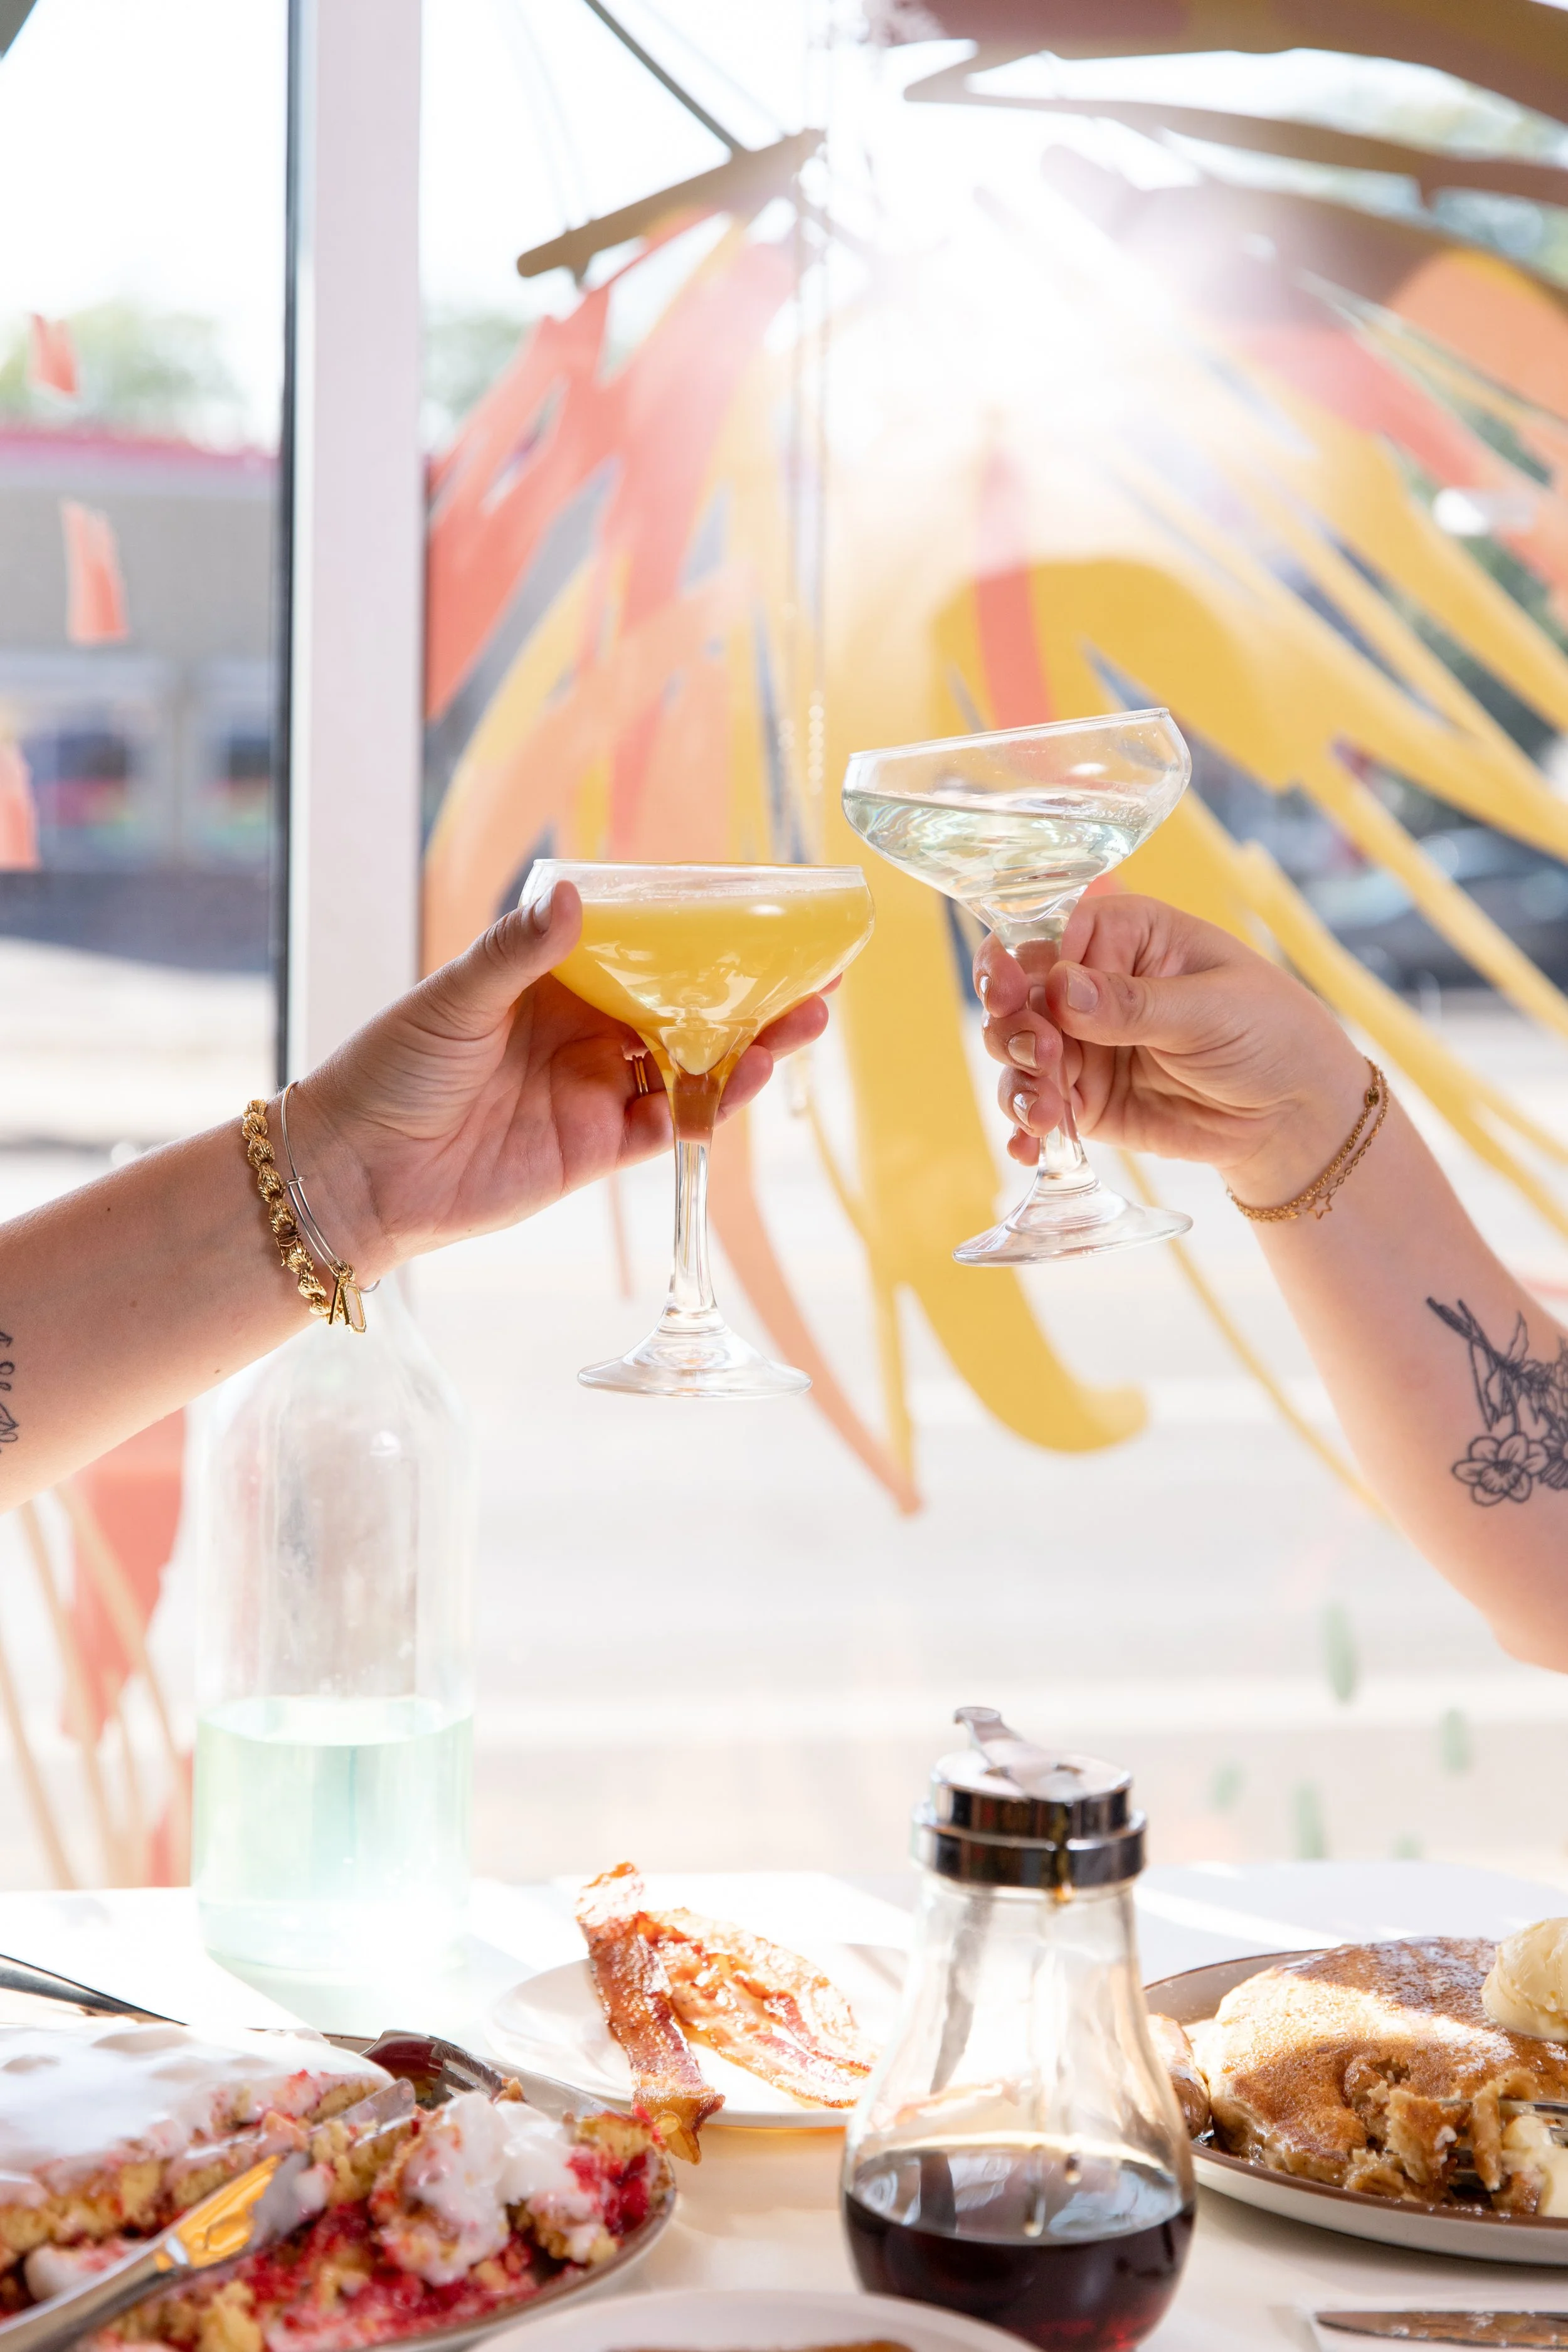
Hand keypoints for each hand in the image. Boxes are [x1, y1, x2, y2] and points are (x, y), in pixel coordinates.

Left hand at [282, 882, 828, 1275]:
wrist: (358, 1172)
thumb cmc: (392, 1067)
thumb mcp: (455, 997)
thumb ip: (518, 951)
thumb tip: (572, 895)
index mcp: (555, 981)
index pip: (646, 950)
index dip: (704, 938)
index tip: (762, 918)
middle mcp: (586, 1032)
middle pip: (686, 1008)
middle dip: (750, 994)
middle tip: (818, 977)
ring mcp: (596, 1090)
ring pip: (691, 1065)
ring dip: (748, 1048)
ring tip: (804, 1024)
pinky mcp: (597, 1148)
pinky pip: (669, 1124)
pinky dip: (711, 1106)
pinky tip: (748, 1081)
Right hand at [975, 894, 1369, 1207]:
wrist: (1295, 1115)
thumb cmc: (1270, 1034)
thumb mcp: (1212, 1010)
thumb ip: (1134, 1004)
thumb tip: (1061, 987)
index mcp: (1126, 935)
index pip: (1050, 937)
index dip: (1022, 967)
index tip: (1020, 999)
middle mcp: (1092, 984)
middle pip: (1018, 994)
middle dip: (1014, 1029)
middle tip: (1045, 1058)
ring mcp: (1083, 1044)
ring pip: (1017, 1053)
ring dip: (1019, 1081)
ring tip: (1048, 1114)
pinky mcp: (1083, 1098)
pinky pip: (1037, 1106)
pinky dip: (1025, 1127)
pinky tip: (1029, 1147)